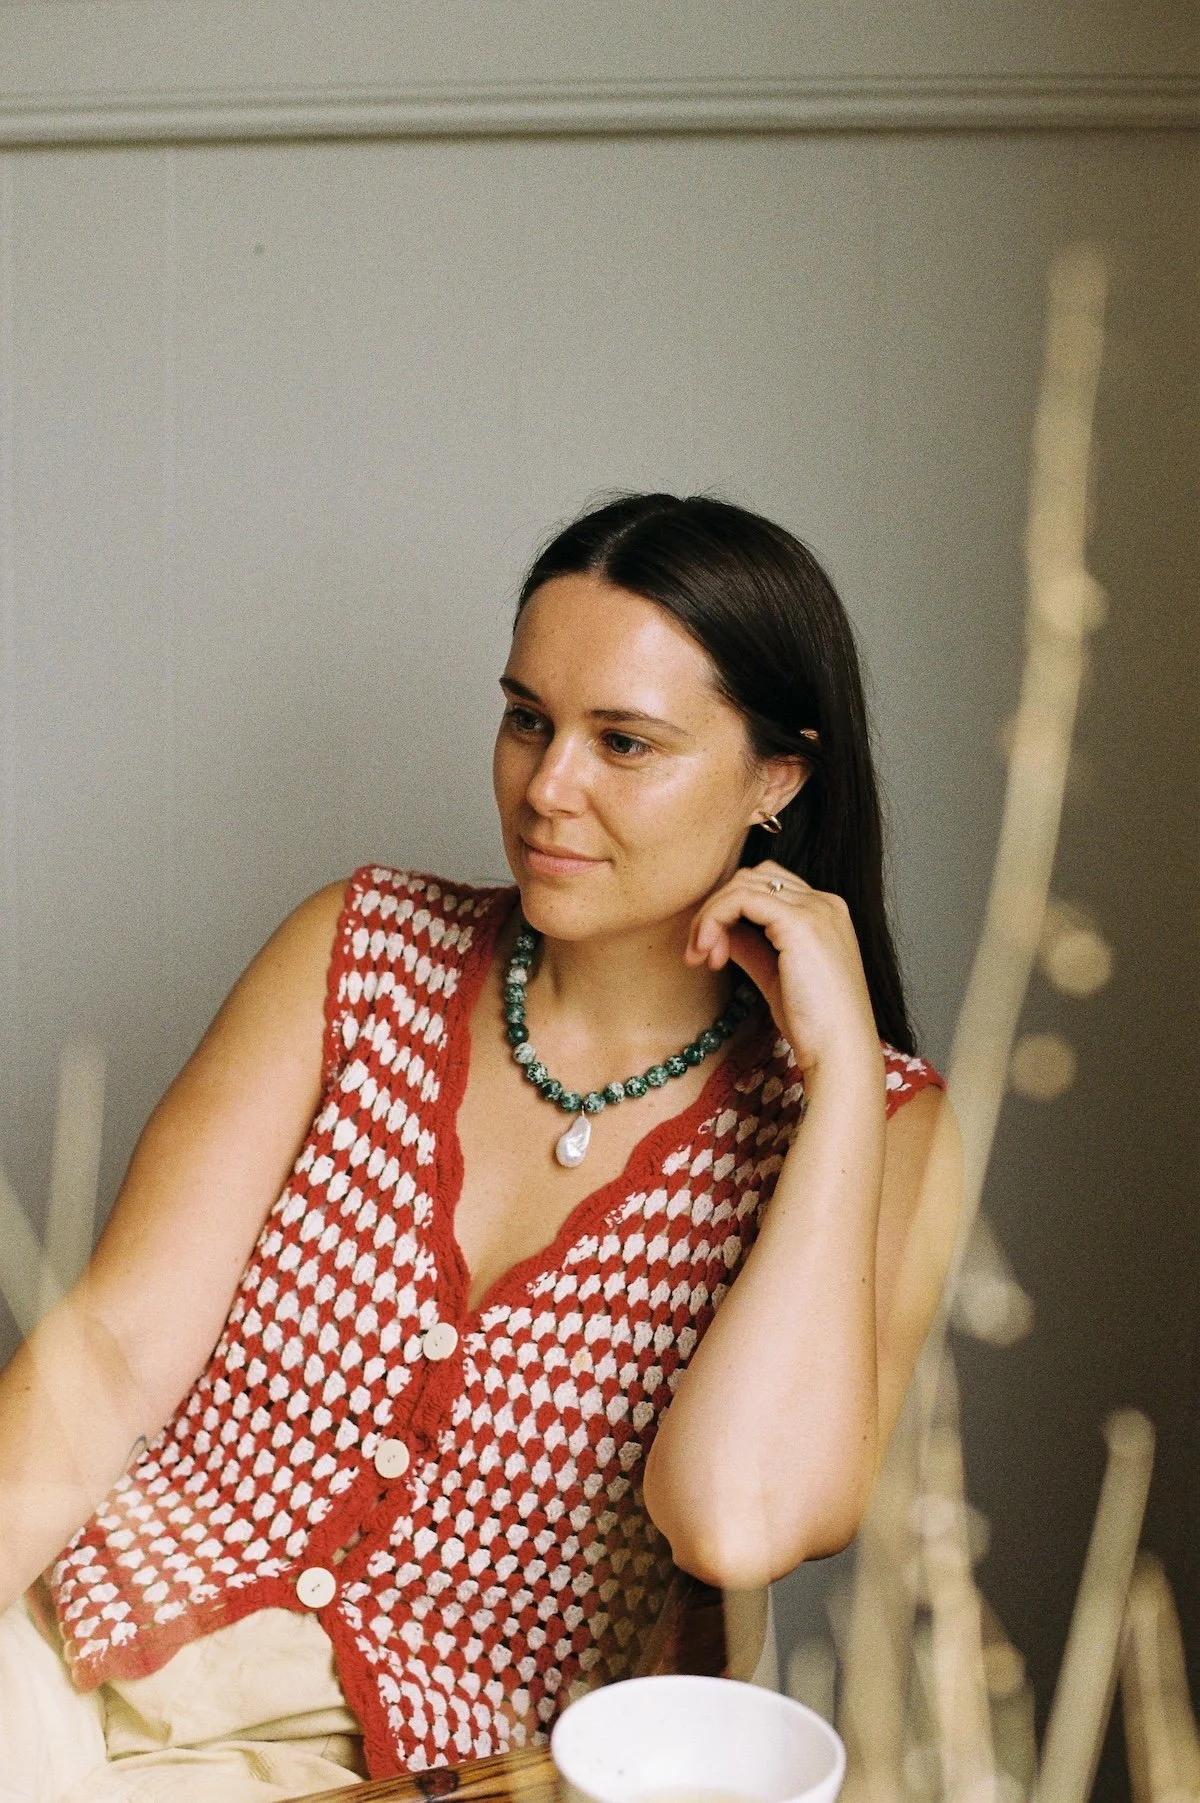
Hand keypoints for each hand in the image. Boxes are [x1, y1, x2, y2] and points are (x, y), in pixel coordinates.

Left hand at [684, 861, 880, 1080]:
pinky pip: (740, 900)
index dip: (729, 912)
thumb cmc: (813, 1025)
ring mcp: (815, 909)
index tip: (711, 957)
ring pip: (742, 885)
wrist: (839, 1052)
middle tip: (699, 956)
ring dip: (710, 917)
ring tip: (703, 957)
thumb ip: (750, 945)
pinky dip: (715, 919)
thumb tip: (718, 930)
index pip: (765, 887)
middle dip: (716, 911)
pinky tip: (711, 955)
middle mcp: (824, 903)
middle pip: (751, 879)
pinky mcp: (800, 922)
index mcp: (825, 913)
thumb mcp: (774, 975)